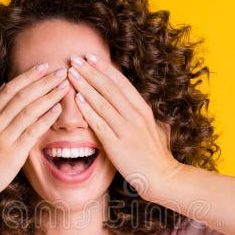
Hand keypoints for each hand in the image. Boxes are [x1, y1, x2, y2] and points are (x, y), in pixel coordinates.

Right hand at [0, 63, 69, 205]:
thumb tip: (3, 87)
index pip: (10, 89)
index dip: (28, 76)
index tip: (43, 67)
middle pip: (22, 96)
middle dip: (43, 82)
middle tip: (60, 72)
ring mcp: (4, 137)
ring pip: (29, 110)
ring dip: (48, 96)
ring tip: (63, 87)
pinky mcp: (13, 152)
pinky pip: (32, 131)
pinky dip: (46, 118)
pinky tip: (58, 110)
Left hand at [66, 53, 181, 201]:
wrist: (163, 177)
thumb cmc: (157, 156)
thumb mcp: (155, 128)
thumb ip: (144, 116)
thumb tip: (138, 106)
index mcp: (143, 109)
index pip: (121, 83)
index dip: (104, 69)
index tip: (90, 57)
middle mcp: (135, 115)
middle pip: (109, 88)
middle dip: (91, 71)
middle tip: (75, 58)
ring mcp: (127, 129)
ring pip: (102, 102)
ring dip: (85, 85)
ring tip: (71, 73)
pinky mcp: (117, 144)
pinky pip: (100, 123)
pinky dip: (88, 110)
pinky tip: (77, 99)